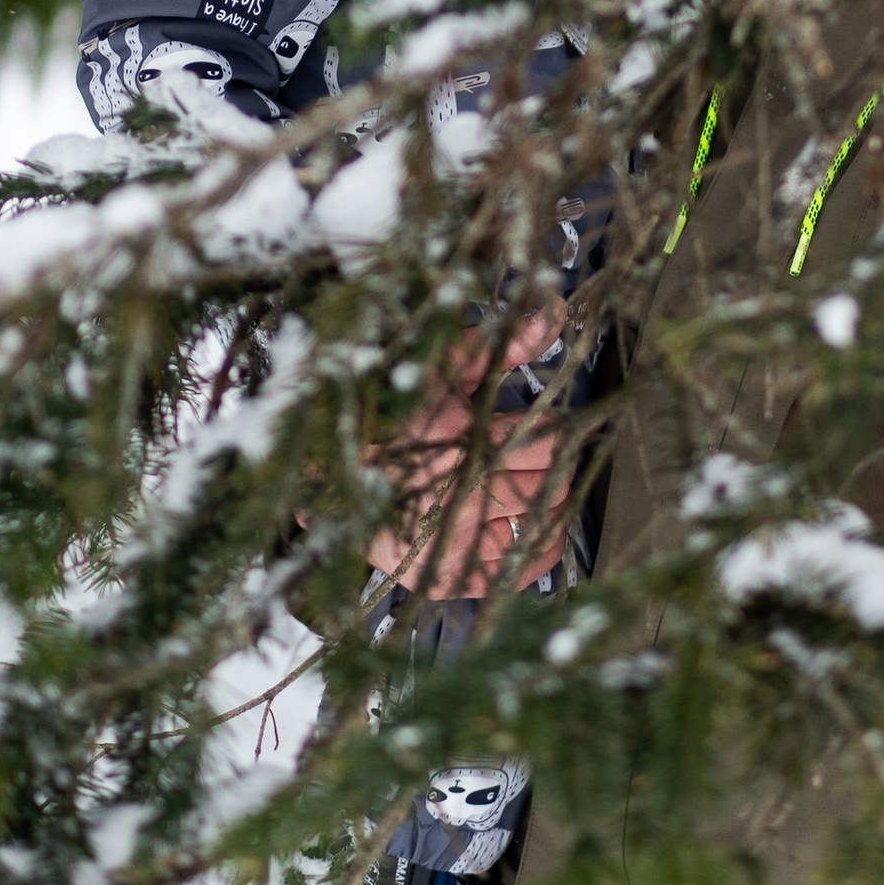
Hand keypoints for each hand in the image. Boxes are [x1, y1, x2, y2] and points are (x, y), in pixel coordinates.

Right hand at [372, 310, 575, 601]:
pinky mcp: (440, 572)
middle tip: (542, 458)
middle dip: (552, 467)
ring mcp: (452, 539)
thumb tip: (555, 312)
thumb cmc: (387, 411)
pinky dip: (533, 553)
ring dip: (547, 506)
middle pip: (548, 484)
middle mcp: (462, 494)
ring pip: (538, 525)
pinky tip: (535, 533)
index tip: (553, 427)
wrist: (325, 467)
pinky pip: (510, 570)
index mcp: (463, 439)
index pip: (549, 442)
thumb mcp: (443, 365)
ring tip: (537, 490)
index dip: (559, 432)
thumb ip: (503, 346)